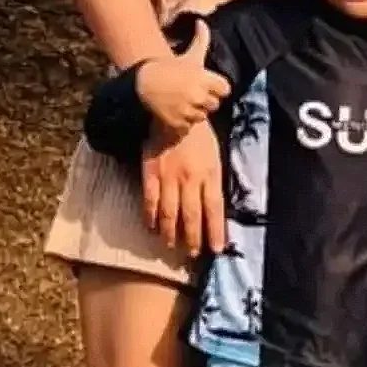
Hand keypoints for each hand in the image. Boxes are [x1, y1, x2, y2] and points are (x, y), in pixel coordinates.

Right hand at [136, 19, 230, 136]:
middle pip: (214, 105)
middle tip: (191, 93)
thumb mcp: (188, 55)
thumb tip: (202, 21)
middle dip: (205, 100)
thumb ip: (201, 39)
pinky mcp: (177, 123)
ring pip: (201, 117)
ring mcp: (187, 110)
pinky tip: (174, 112)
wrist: (142, 83)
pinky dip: (182, 123)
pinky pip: (188, 127)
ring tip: (181, 102)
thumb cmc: (169, 68)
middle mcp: (198, 95)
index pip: (225, 89)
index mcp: (203, 78)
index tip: (206, 85)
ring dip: (193, 112)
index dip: (217, 88)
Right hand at [141, 117, 225, 257]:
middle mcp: (190, 178)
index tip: (217, 249)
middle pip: (192, 216)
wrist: (174, 112)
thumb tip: (215, 209)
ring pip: (170, 213)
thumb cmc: (199, 136)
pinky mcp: (151, 172)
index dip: (215, 231)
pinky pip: (150, 200)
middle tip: (193, 254)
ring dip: (171, 233)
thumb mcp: (215, 157)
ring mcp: (169, 176)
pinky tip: (151, 228)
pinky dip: (150, 217)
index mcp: (210, 174)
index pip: (214, 209)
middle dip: (193, 239)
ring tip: (172, 246)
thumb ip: (214, 182)